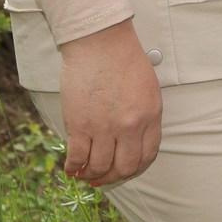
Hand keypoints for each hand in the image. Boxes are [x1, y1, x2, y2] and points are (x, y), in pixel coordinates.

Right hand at [56, 19, 161, 187]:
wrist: (100, 43)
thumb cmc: (124, 60)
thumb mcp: (148, 89)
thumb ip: (144, 116)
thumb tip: (133, 140)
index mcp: (151, 116)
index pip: (148, 156)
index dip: (135, 169)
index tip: (125, 171)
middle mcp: (130, 126)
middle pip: (125, 166)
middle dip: (114, 177)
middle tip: (104, 177)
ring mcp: (104, 128)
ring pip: (100, 167)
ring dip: (92, 175)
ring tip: (86, 173)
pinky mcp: (79, 126)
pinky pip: (77, 158)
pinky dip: (73, 168)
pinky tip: (71, 168)